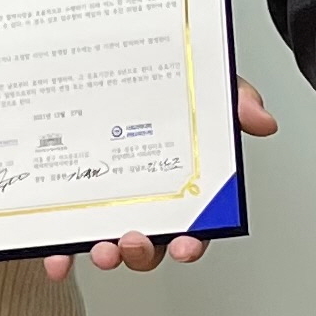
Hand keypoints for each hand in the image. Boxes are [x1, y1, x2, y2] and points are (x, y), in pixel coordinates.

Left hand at [43, 80, 281, 278]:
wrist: (113, 56)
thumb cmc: (165, 86)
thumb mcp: (204, 86)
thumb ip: (235, 100)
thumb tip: (261, 119)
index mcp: (181, 184)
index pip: (193, 224)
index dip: (192, 242)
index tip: (186, 246)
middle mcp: (144, 199)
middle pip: (150, 242)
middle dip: (143, 252)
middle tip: (133, 241)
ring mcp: (107, 201)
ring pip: (110, 243)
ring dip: (105, 254)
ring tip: (99, 248)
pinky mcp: (73, 198)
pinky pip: (67, 232)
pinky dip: (60, 252)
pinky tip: (54, 259)